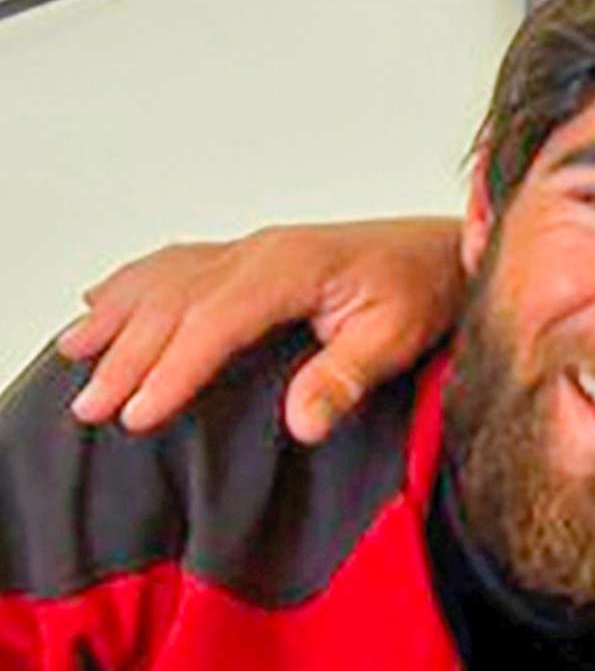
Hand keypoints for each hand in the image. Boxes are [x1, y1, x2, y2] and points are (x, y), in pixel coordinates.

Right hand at [59, 217, 465, 444]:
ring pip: (164, 280)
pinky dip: (133, 283)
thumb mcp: (399, 337)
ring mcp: (252, 247)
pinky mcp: (252, 253)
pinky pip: (177, 264)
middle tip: (91, 407)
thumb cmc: (426, 289)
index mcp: (292, 267)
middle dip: (127, 356)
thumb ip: (346, 376)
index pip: (214, 322)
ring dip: (116, 317)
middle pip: (175, 303)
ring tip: (72, 356)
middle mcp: (261, 250)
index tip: (138, 413)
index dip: (172, 370)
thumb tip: (301, 423)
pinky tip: (100, 300)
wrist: (447, 248)